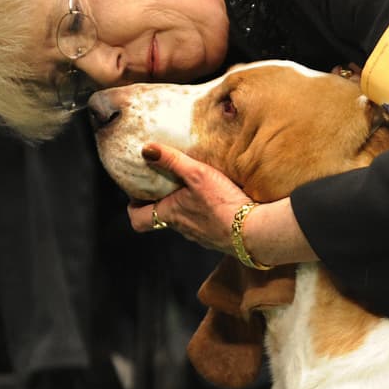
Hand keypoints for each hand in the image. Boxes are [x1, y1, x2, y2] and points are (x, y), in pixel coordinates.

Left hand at [127, 142, 248, 253]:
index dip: (133, 208)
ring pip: (187, 223)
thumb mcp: (197, 174)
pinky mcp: (221, 240)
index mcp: (171, 215)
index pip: (139, 220)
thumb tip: (147, 148)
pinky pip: (208, 227)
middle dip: (164, 202)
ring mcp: (202, 237)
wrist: (254, 232)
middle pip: (164, 218)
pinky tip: (222, 203)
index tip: (136, 195)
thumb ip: (172, 160)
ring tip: (198, 190)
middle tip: (168, 185)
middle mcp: (183, 230)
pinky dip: (209, 216)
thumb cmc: (223, 204)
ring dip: (188, 208)